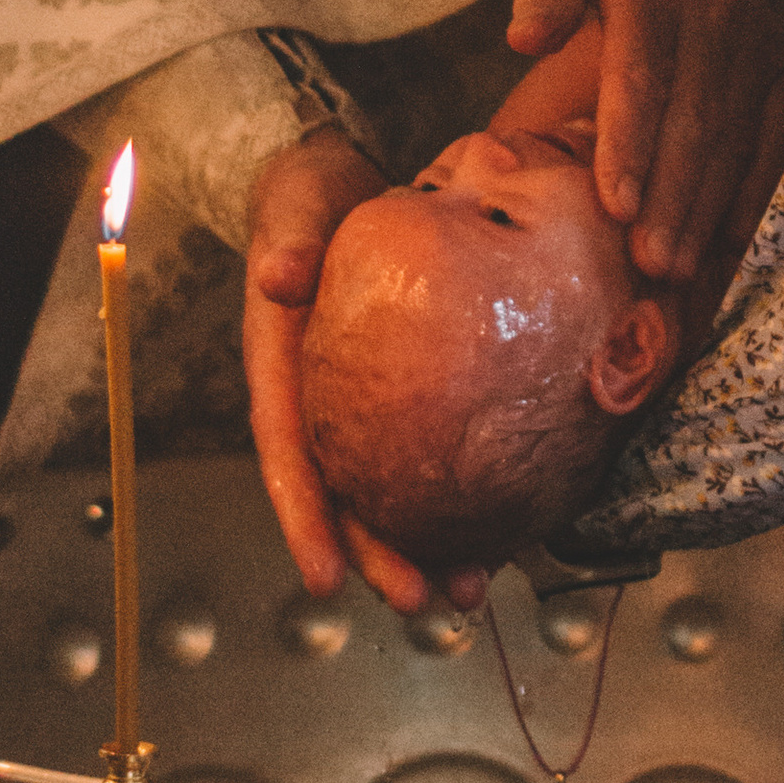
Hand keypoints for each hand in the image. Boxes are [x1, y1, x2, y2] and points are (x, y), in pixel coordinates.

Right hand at [241, 127, 490, 615]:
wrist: (347, 181)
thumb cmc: (311, 194)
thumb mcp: (296, 202)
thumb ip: (287, 237)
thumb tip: (280, 276)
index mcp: (284, 366)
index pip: (288, 451)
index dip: (304, 517)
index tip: (323, 574)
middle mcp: (323, 397)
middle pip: (346, 494)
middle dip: (379, 556)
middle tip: (420, 601)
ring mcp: (368, 399)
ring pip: (393, 487)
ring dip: (427, 545)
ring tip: (468, 590)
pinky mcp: (413, 387)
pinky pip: (435, 449)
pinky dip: (464, 492)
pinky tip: (503, 530)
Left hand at [508, 0, 783, 279]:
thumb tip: (525, 39)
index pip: (644, 73)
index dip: (633, 143)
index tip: (616, 206)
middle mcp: (714, 14)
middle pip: (695, 120)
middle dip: (674, 199)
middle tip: (652, 268)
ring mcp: (754, 37)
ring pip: (737, 134)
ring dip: (712, 206)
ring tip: (683, 272)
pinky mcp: (778, 53)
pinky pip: (777, 127)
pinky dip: (761, 184)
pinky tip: (740, 238)